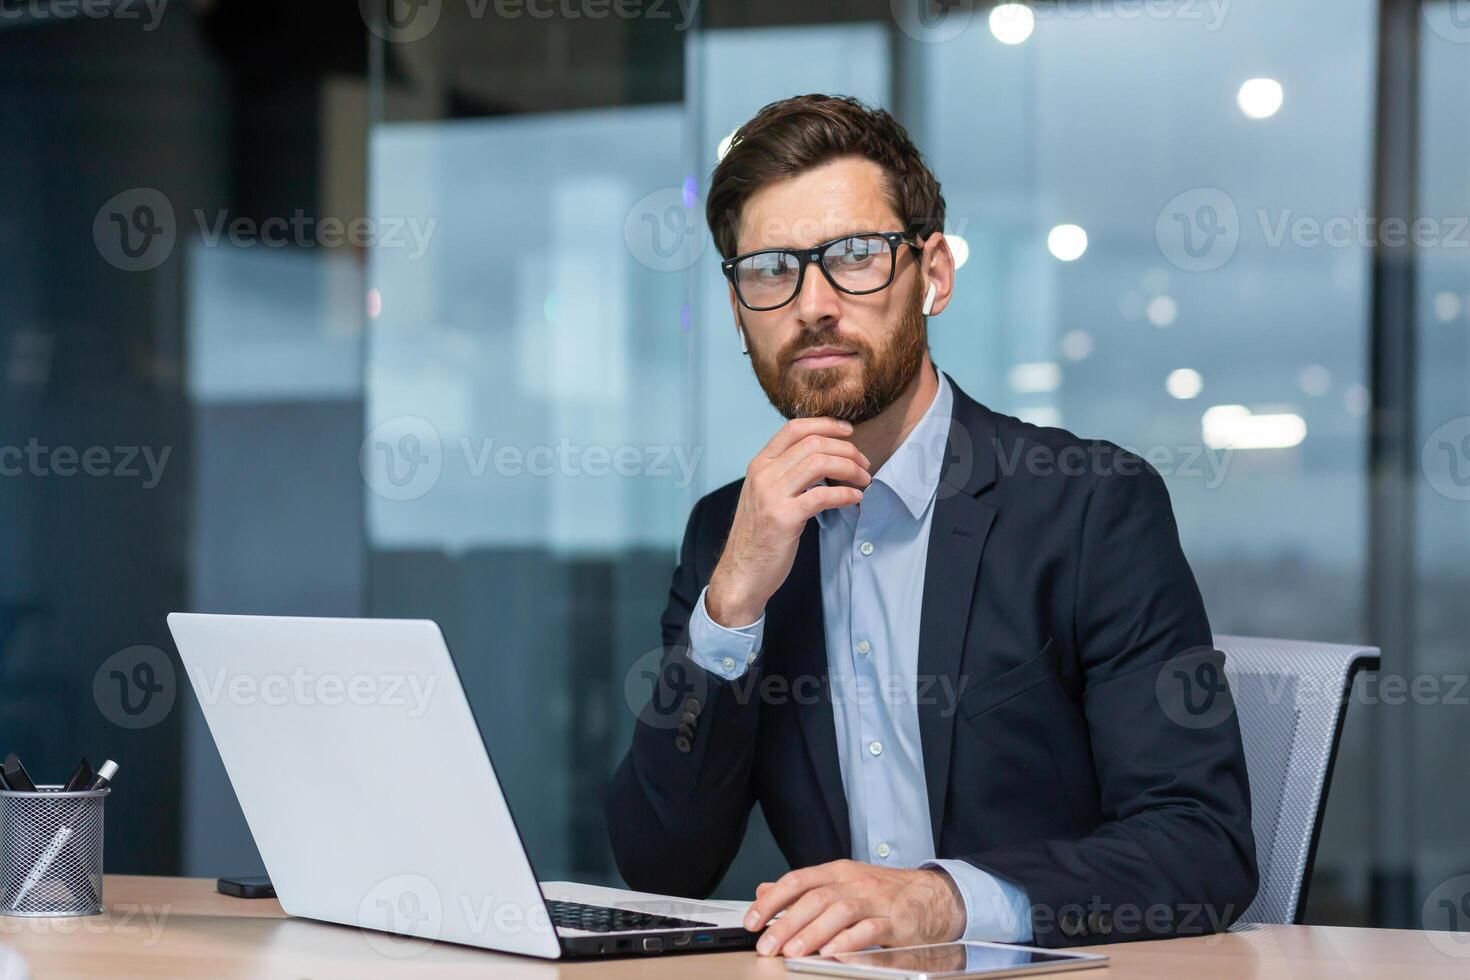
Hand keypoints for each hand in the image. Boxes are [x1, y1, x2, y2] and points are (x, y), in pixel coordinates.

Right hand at [705, 418, 870, 626]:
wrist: (741, 573)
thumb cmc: (758, 536)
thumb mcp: (764, 495)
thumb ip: (786, 474)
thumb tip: (824, 459)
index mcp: (759, 465)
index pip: (794, 428)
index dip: (825, 424)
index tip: (848, 431)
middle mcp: (763, 474)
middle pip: (813, 443)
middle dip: (846, 449)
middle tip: (864, 463)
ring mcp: (771, 495)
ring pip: (819, 463)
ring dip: (850, 468)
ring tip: (864, 479)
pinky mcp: (783, 518)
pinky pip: (822, 496)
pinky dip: (845, 493)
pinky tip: (855, 498)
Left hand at [744, 860, 965, 957]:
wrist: (933, 896)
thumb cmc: (883, 892)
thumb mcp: (841, 882)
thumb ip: (803, 888)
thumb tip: (764, 890)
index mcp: (838, 871)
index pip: (797, 880)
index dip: (772, 901)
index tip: (753, 921)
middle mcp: (855, 882)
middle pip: (816, 898)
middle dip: (786, 923)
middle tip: (767, 945)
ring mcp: (877, 900)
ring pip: (840, 911)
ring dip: (813, 932)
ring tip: (793, 952)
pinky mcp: (897, 922)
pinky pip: (871, 929)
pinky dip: (849, 941)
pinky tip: (832, 952)